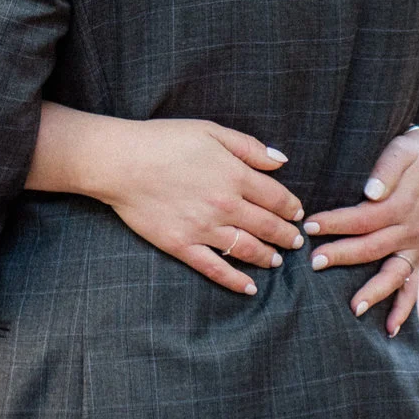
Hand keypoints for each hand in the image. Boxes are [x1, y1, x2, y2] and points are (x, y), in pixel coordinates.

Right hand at [99, 119, 306, 296]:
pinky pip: (216, 269)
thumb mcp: (210, 130)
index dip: (291, 207)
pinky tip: (249, 287)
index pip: (276, 197)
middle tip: (296, 241)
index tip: (297, 213)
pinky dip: (236, 281)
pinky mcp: (183, 246)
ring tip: (277, 261)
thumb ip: (249, 146)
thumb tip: (281, 162)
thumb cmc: (164, 140)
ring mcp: (204, 229)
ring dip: (268, 257)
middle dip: (287, 235)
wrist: (121, 161)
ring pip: (248, 249)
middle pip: (268, 226)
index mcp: (235, 175)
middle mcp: (225, 205)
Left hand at [302, 129, 418, 335]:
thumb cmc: (408, 154)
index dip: (336, 222)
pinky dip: (403, 308)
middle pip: (372, 247)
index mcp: (401, 205)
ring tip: (352, 308)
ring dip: (374, 292)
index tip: (308, 225)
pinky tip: (389, 329)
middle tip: (314, 262)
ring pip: (393, 274)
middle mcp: (410, 230)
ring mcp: (414, 247)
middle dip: (342, 256)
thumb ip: (386, 170)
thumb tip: (371, 192)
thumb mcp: (400, 152)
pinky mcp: (415, 256)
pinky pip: (412, 286)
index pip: (364, 217)